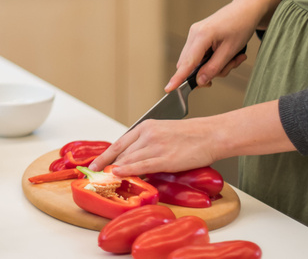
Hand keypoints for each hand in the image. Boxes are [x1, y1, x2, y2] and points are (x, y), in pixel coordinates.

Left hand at [89, 118, 222, 176]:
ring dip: (115, 171)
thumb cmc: (193, 135)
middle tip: (98, 178)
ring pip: (128, 160)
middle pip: (122, 153)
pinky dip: (127, 170)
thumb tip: (134, 160)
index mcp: (147, 126)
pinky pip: (141, 165)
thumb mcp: (165, 133)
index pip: (120, 143)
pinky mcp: (165, 158)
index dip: (105, 156)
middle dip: (108, 167)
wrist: (212, 134)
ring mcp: (155, 146)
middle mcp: (148, 134)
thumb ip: (148, 144)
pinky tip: (117, 174)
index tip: (94, 165)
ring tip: (105, 181)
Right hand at [165, 0, 280, 91]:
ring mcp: (195, 34)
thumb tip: (200, 81)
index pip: (187, 62)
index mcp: (202, 35)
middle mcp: (194, 33)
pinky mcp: (198, 36)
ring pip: (196, 62)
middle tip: (226, 68)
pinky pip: (200, 55)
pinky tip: (225, 55)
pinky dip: (212, 60)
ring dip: (213, 66)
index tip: (169, 88)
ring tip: (232, 58)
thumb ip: (214, 68)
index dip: (178, 78)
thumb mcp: (231, 50)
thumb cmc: (241, 25)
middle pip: (190, 65)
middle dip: (207, 72)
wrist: (246, 10)